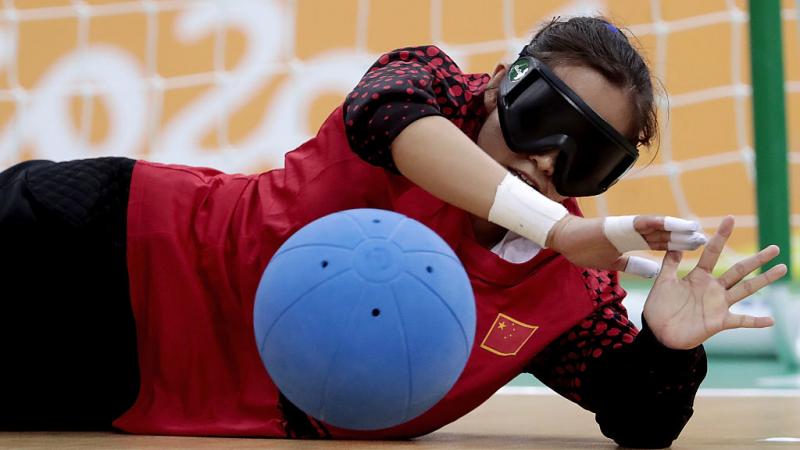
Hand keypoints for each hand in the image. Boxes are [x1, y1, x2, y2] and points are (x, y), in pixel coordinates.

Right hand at [546, 215, 701, 272]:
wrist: (565, 239)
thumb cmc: (584, 250)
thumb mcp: (613, 263)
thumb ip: (634, 266)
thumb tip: (655, 272)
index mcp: (632, 241)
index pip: (659, 243)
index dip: (678, 245)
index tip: (695, 247)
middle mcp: (634, 232)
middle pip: (664, 236)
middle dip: (683, 238)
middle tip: (705, 240)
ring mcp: (628, 227)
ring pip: (658, 228)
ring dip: (677, 229)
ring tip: (696, 231)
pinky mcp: (621, 224)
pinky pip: (644, 223)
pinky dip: (661, 223)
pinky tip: (676, 223)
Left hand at [643, 216, 787, 349]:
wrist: (658, 332)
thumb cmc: (660, 307)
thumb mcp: (663, 281)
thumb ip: (669, 263)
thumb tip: (674, 243)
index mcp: (699, 276)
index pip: (713, 252)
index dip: (721, 236)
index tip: (730, 218)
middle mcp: (713, 288)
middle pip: (738, 270)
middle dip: (756, 259)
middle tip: (774, 247)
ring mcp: (718, 304)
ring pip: (746, 289)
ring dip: (764, 280)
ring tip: (781, 269)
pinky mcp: (719, 321)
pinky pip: (740, 321)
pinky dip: (755, 321)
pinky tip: (770, 320)